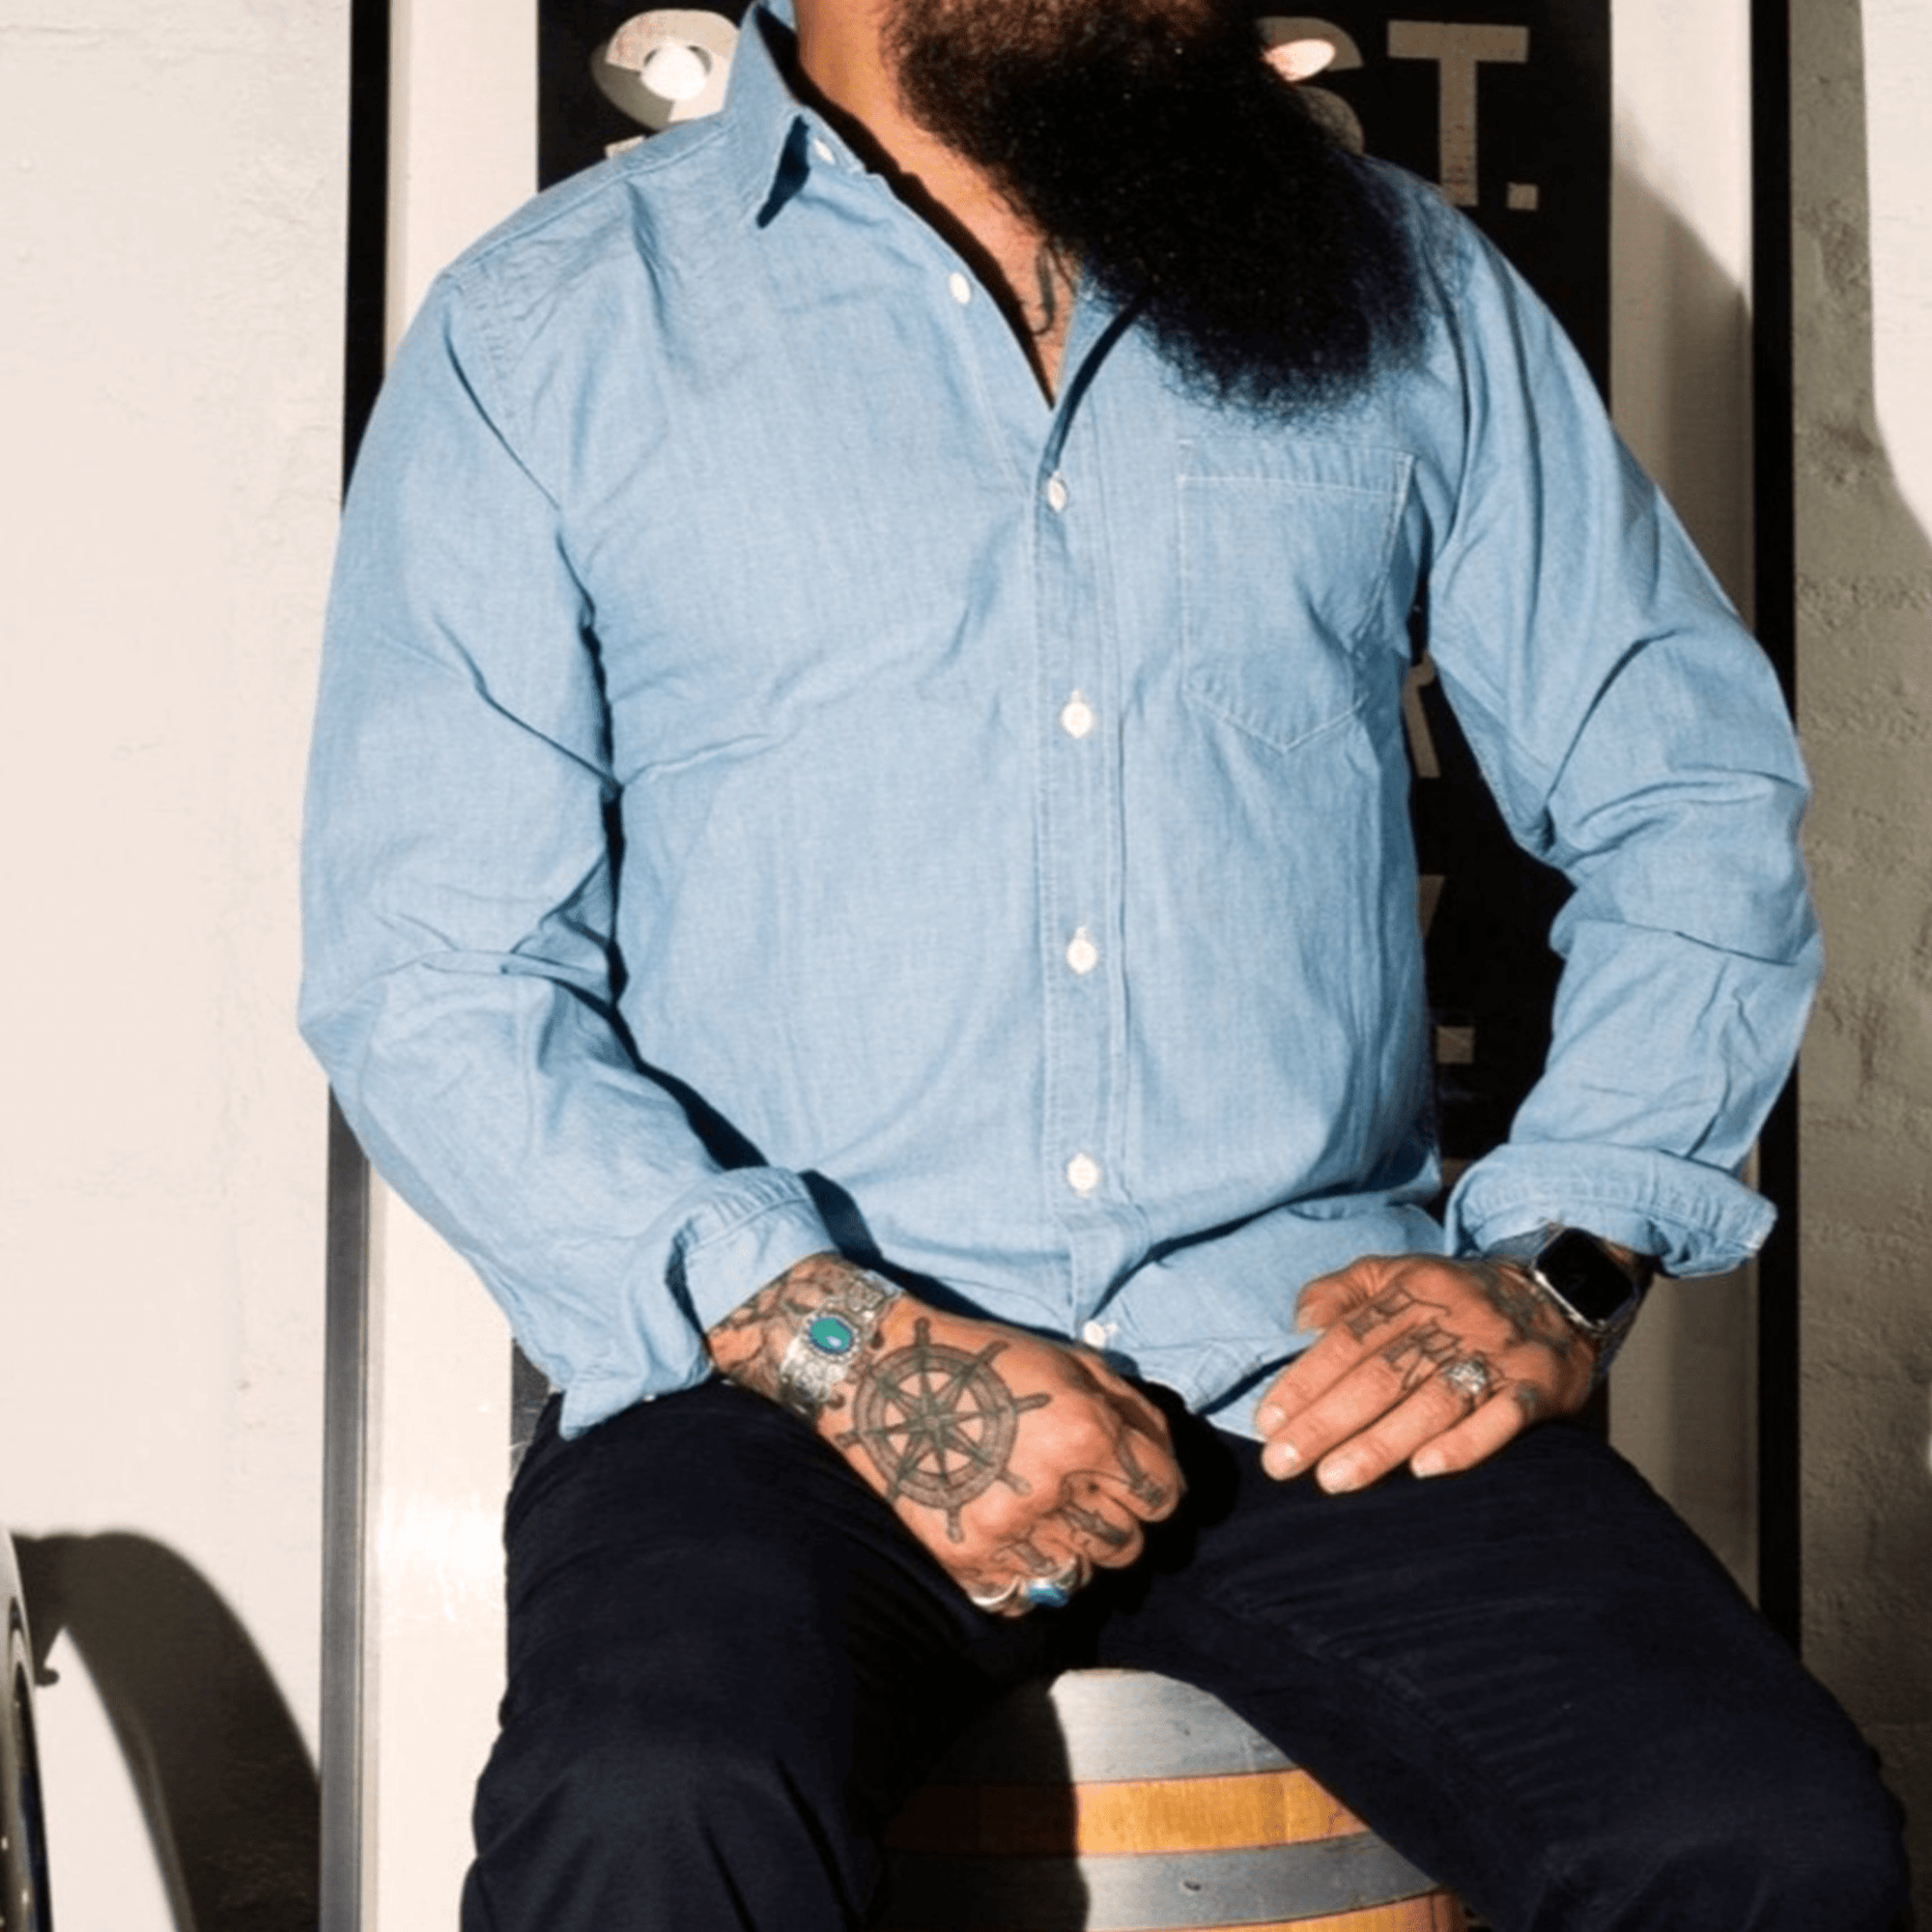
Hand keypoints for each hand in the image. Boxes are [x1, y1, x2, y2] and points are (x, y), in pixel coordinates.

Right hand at [708, 1257, 1182, 1616]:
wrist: (888, 1377)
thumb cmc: (990, 1362)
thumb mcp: (1071, 1365)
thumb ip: (1133, 1414)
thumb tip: (1166, 1468)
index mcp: (1086, 1433)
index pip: (1162, 1497)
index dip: (1152, 1489)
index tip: (1132, 1483)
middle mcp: (1054, 1487)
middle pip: (1127, 1545)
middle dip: (1116, 1521)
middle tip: (1084, 1496)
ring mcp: (1008, 1530)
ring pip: (1080, 1576)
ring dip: (1072, 1549)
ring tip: (1041, 1512)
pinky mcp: (967, 1559)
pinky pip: (1026, 1596)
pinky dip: (1027, 1575)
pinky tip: (1010, 1536)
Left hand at [1253, 1252, 1596, 1492]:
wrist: (1559, 1293)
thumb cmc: (1456, 1297)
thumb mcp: (1397, 1274)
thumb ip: (1343, 1291)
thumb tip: (1300, 1322)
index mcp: (1411, 1292)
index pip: (1348, 1339)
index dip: (1305, 1380)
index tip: (1267, 1421)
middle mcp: (1451, 1322)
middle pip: (1381, 1375)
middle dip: (1326, 1422)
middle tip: (1282, 1463)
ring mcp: (1496, 1356)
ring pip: (1433, 1401)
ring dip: (1381, 1444)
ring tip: (1333, 1480)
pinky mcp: (1537, 1387)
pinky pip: (1502, 1418)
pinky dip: (1465, 1445)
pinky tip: (1425, 1472)